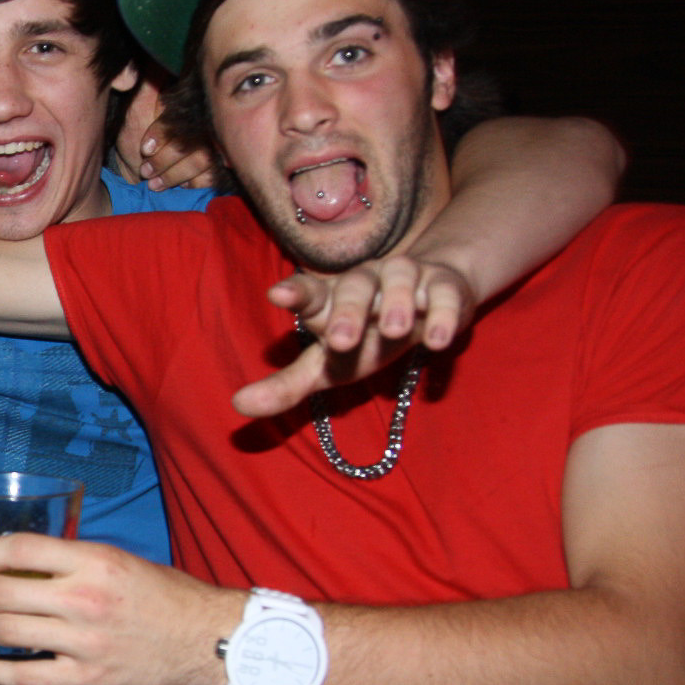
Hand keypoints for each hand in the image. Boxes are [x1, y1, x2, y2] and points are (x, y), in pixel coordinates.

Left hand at [0, 533, 235, 684]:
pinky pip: (26, 678)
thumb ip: (71, 562)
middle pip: (1, 593)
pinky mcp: (86, 679)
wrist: (206, 639)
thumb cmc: (163, 595)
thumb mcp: (118, 560)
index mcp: (93, 561)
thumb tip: (17, 564)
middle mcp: (84, 599)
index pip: (19, 550)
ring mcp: (83, 642)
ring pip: (5, 634)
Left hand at [115, 78, 216, 190]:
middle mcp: (205, 120)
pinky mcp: (219, 166)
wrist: (138, 159)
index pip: (181, 117)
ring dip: (174, 175)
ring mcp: (215, 143)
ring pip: (201, 161)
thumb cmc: (137, 130)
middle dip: (165, 160)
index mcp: (189, 102)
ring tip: (153, 183)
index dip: (163, 134)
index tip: (144, 149)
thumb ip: (147, 86)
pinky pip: (211, 177)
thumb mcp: (139, 106)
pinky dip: (192, 183)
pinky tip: (178, 186)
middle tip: (145, 171)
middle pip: (193, 142)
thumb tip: (143, 69)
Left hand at [231, 255, 476, 418]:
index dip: (296, 293)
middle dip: (348, 311)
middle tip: (341, 341)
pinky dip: (442, 315)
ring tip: (392, 329)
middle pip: (354, 287)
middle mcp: (366, 282)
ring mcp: (406, 279)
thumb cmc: (367, 338)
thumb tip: (238, 406)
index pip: (311, 294)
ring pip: (399, 278)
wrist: (432, 303)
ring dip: (395, 303)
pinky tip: (436, 340)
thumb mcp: (330, 365)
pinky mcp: (445, 286)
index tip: (277, 295)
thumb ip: (287, 385)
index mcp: (332, 299)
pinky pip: (445, 295)